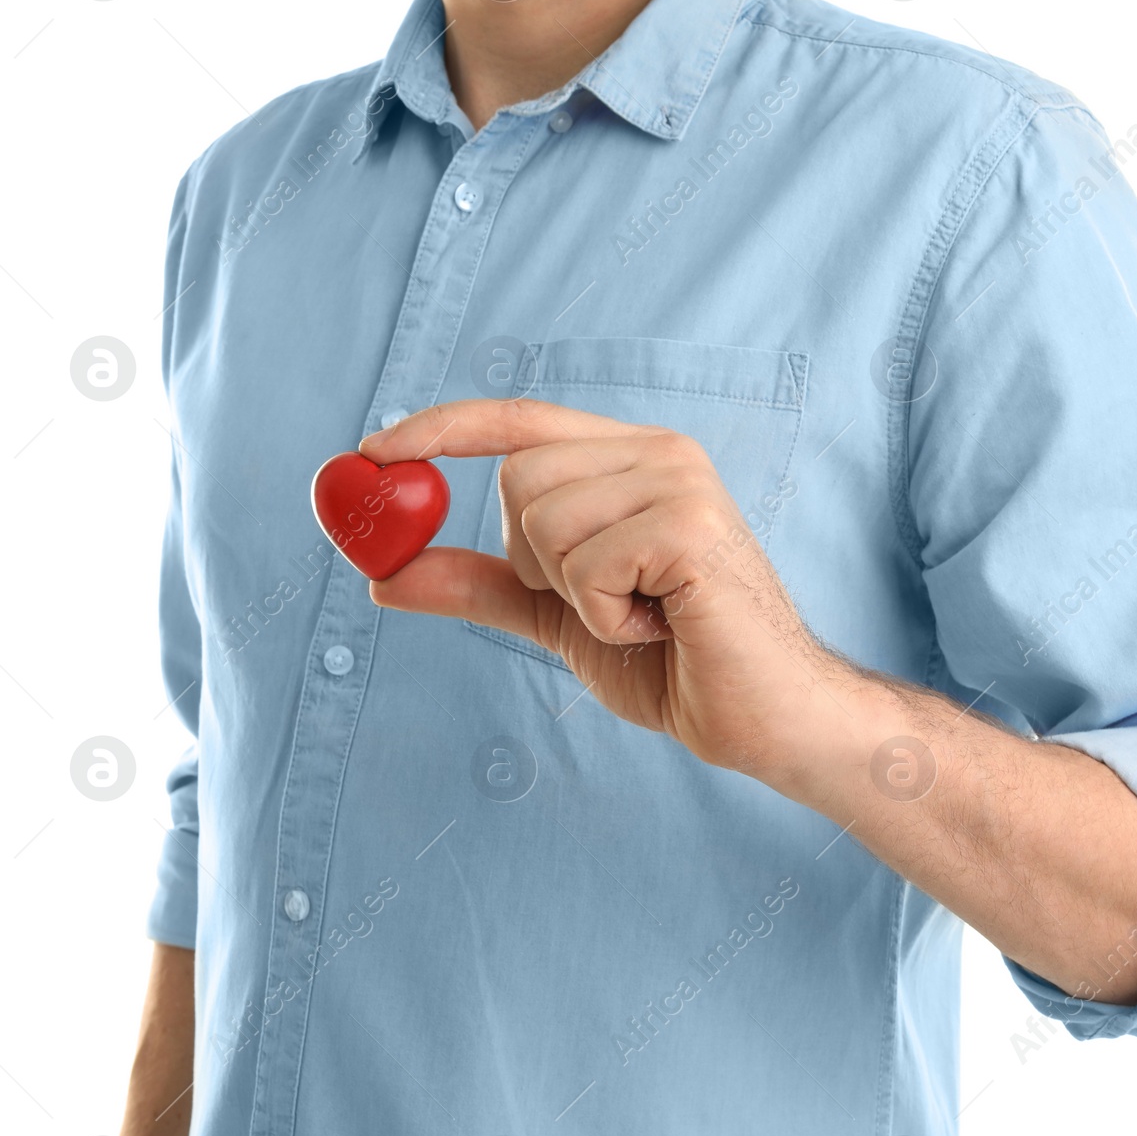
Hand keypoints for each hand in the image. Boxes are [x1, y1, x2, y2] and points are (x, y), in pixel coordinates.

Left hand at [359, 398, 846, 779]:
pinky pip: (582, 566)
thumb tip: (384, 574)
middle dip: (531, 559)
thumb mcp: (560, 618)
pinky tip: (661, 626)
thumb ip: (482, 587)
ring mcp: (678, 481)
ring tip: (642, 615)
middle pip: (516, 475)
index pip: (519, 419)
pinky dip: (603, 616)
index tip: (371, 452)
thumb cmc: (678, 661)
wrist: (764, 716)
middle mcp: (658, 452)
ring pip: (541, 522)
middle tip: (604, 600)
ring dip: (572, 595)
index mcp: (632, 458)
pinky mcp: (689, 526)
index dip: (441, 429)